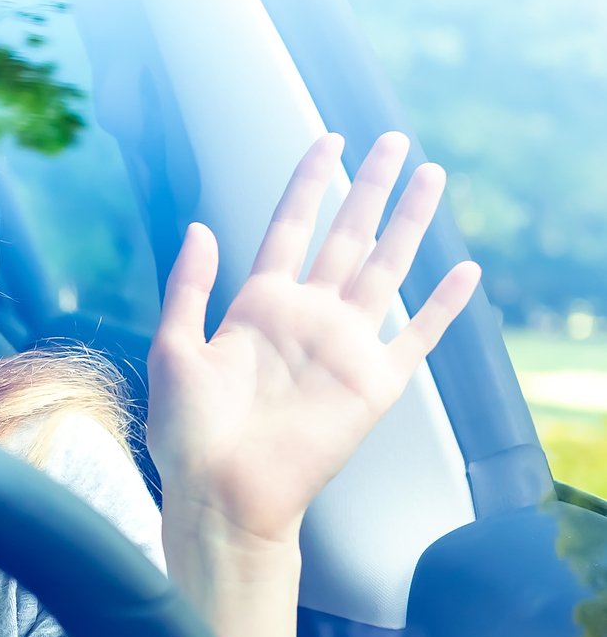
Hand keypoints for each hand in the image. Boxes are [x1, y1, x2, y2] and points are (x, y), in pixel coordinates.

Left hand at [146, 132, 482, 547]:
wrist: (223, 495)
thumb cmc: (188, 433)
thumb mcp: (172, 349)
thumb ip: (188, 287)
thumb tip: (199, 226)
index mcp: (256, 306)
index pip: (290, 228)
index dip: (310, 185)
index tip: (329, 142)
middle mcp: (306, 317)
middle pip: (346, 236)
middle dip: (370, 188)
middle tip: (395, 141)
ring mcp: (342, 347)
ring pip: (385, 269)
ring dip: (410, 225)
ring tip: (432, 177)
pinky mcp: (373, 383)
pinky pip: (417, 337)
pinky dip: (443, 306)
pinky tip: (464, 271)